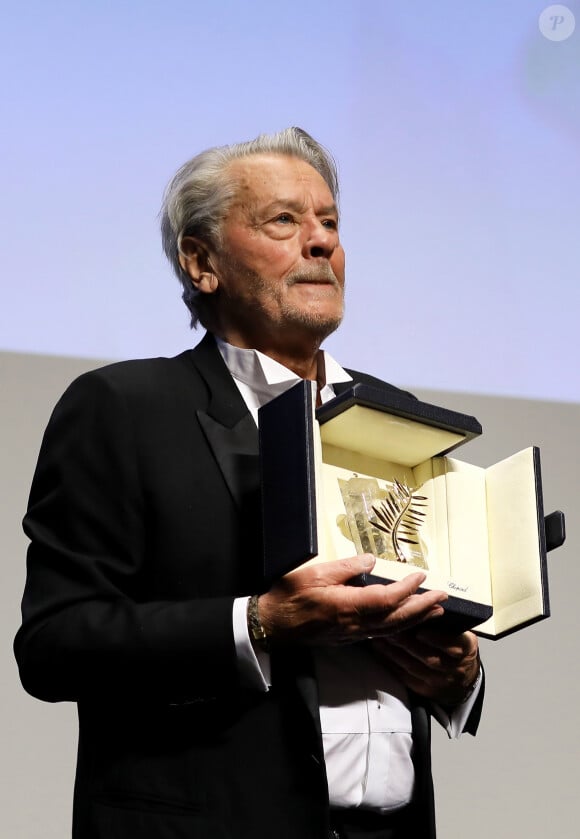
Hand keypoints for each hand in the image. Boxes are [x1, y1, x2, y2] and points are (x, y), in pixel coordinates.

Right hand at [257, 555, 446, 646]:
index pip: (387, 600)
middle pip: (397, 619)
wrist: (273, 625)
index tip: (422, 576)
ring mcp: (353, 634)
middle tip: (443, 597)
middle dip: (423, 608)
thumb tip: (371, 561)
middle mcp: (355, 624)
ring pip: (392, 629)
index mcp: (347, 606)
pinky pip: (382, 634)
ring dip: (416, 619)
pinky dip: (400, 627)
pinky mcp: (349, 637)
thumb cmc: (289, 596)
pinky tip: (408, 621)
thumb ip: (346, 567)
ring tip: (435, 610)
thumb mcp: (315, 573)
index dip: (407, 589)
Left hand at [371, 626, 479, 706]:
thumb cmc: (457, 646)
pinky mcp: (424, 688)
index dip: (437, 639)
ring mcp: (439, 680)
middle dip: (407, 643)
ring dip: (395, 652)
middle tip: (391, 630)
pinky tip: (380, 651)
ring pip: (415, 667)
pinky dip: (390, 663)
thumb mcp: (461, 632)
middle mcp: (454, 667)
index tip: (420, 631)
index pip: (453, 644)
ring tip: (381, 638)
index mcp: (466, 648)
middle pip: (429, 658)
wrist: (462, 675)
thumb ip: (445, 622)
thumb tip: (423, 602)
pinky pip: (405, 676)